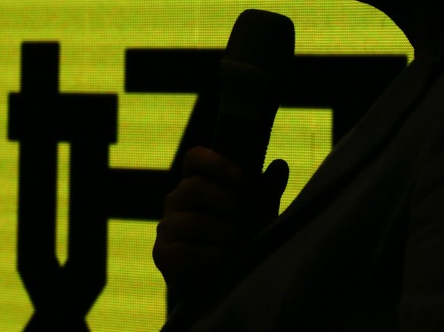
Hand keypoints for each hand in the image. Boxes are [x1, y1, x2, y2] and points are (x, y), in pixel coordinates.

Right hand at [153, 146, 289, 311]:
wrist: (222, 286)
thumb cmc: (239, 242)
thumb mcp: (258, 215)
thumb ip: (266, 192)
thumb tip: (280, 165)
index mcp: (197, 182)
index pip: (194, 158)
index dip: (215, 163)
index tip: (241, 178)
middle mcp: (177, 200)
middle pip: (192, 187)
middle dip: (223, 200)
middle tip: (242, 214)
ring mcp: (167, 227)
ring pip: (190, 221)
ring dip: (218, 230)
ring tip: (236, 239)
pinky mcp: (162, 254)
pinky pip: (182, 250)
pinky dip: (207, 254)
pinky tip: (223, 257)